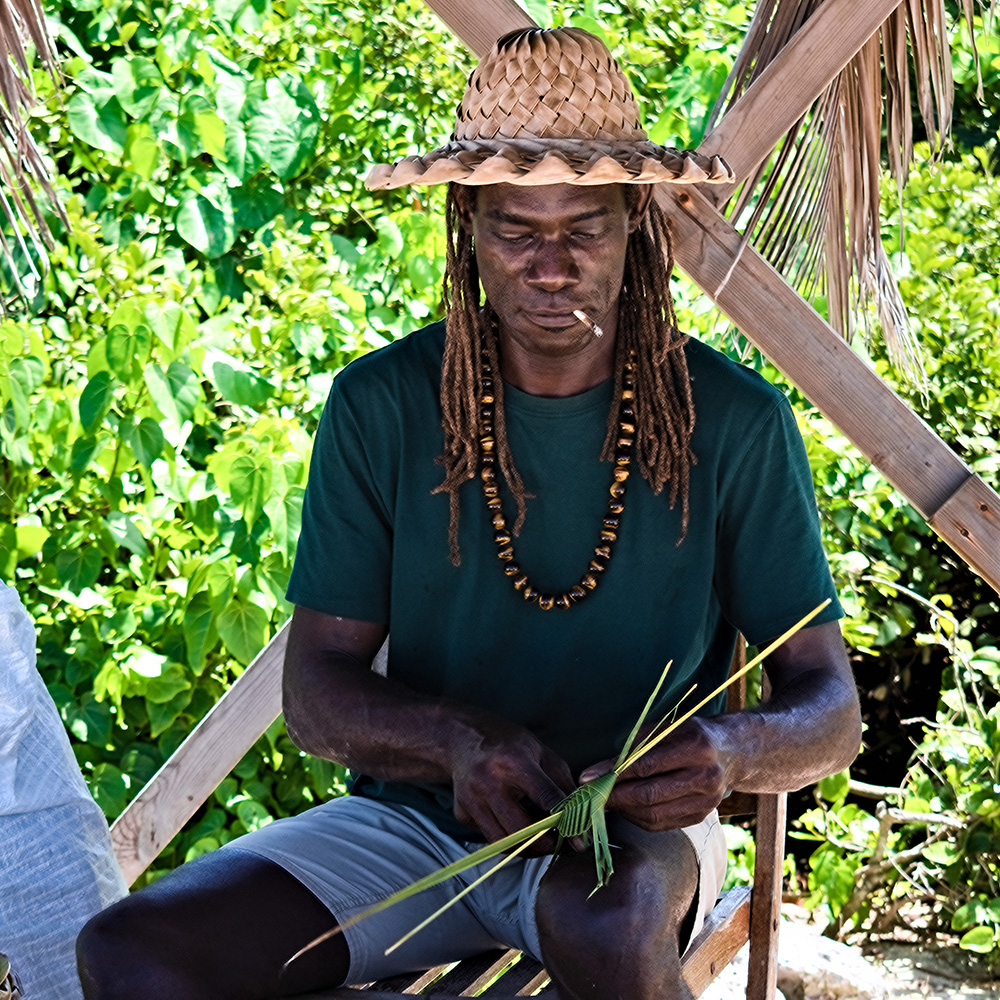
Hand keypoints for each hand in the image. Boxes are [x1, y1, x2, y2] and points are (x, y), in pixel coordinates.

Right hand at [448, 717, 575, 851]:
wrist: (462, 738)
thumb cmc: (507, 744)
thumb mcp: (540, 752)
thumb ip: (562, 782)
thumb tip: (582, 814)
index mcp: (514, 761)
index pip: (546, 797)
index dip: (567, 821)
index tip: (579, 840)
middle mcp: (489, 781)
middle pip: (522, 829)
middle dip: (546, 844)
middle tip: (560, 845)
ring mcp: (472, 799)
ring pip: (505, 842)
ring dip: (528, 848)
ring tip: (542, 841)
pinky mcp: (462, 813)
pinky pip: (490, 838)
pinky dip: (507, 839)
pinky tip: (515, 827)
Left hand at [580, 718, 729, 831]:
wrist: (730, 753)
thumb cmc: (689, 735)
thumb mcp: (666, 728)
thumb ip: (636, 746)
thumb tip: (602, 769)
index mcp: (696, 747)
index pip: (646, 765)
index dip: (614, 773)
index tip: (588, 777)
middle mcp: (705, 776)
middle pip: (650, 794)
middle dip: (615, 796)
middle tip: (591, 795)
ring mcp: (706, 801)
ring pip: (654, 814)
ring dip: (624, 810)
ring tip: (605, 801)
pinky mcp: (701, 816)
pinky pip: (662, 824)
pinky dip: (638, 818)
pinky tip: (625, 808)